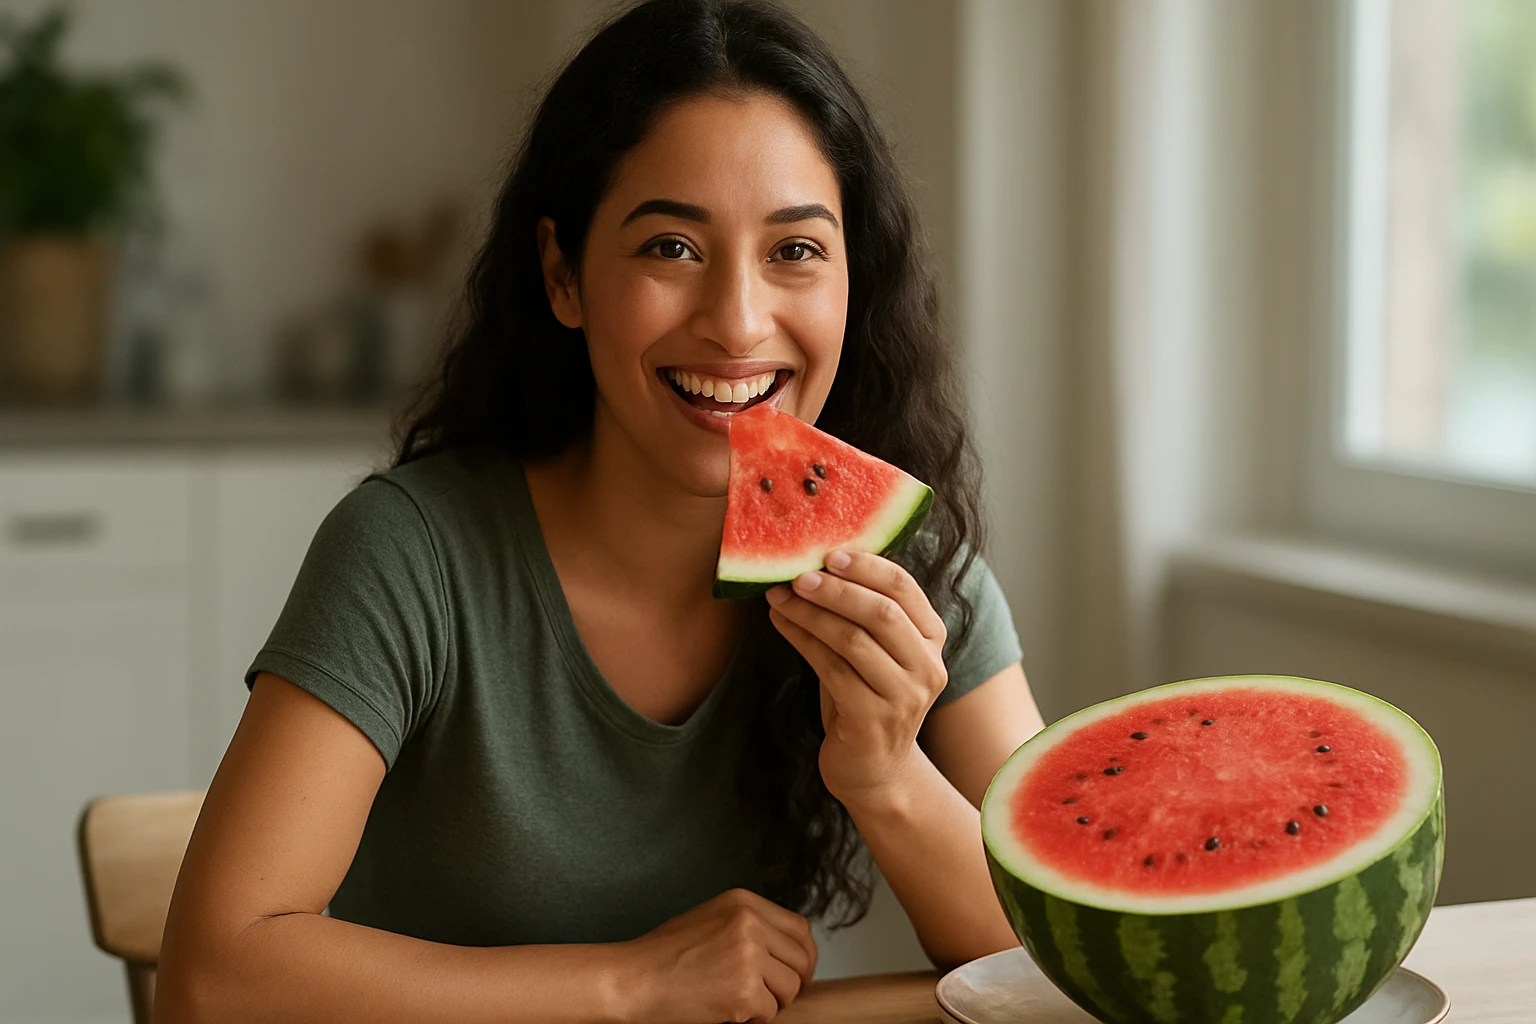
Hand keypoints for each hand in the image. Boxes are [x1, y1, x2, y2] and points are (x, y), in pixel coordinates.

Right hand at [616, 888, 817, 1022]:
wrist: (633, 980)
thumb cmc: (664, 956)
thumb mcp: (712, 920)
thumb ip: (750, 926)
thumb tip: (788, 949)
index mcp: (743, 902)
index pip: (800, 928)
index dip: (804, 955)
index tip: (798, 972)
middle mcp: (749, 923)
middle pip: (801, 959)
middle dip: (791, 983)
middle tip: (768, 995)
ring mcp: (748, 955)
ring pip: (790, 988)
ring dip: (770, 1002)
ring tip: (737, 999)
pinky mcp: (744, 990)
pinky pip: (770, 1012)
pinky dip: (752, 1019)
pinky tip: (725, 1009)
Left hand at [765, 550, 948, 807]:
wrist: (873, 770)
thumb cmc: (866, 697)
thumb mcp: (875, 651)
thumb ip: (861, 612)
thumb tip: (815, 561)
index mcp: (932, 638)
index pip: (904, 588)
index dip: (867, 566)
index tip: (829, 552)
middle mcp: (928, 666)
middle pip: (881, 612)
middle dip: (836, 589)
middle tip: (797, 574)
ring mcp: (905, 696)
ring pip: (854, 640)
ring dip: (811, 614)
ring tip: (779, 597)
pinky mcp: (874, 720)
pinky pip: (832, 670)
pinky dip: (802, 641)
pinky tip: (781, 624)